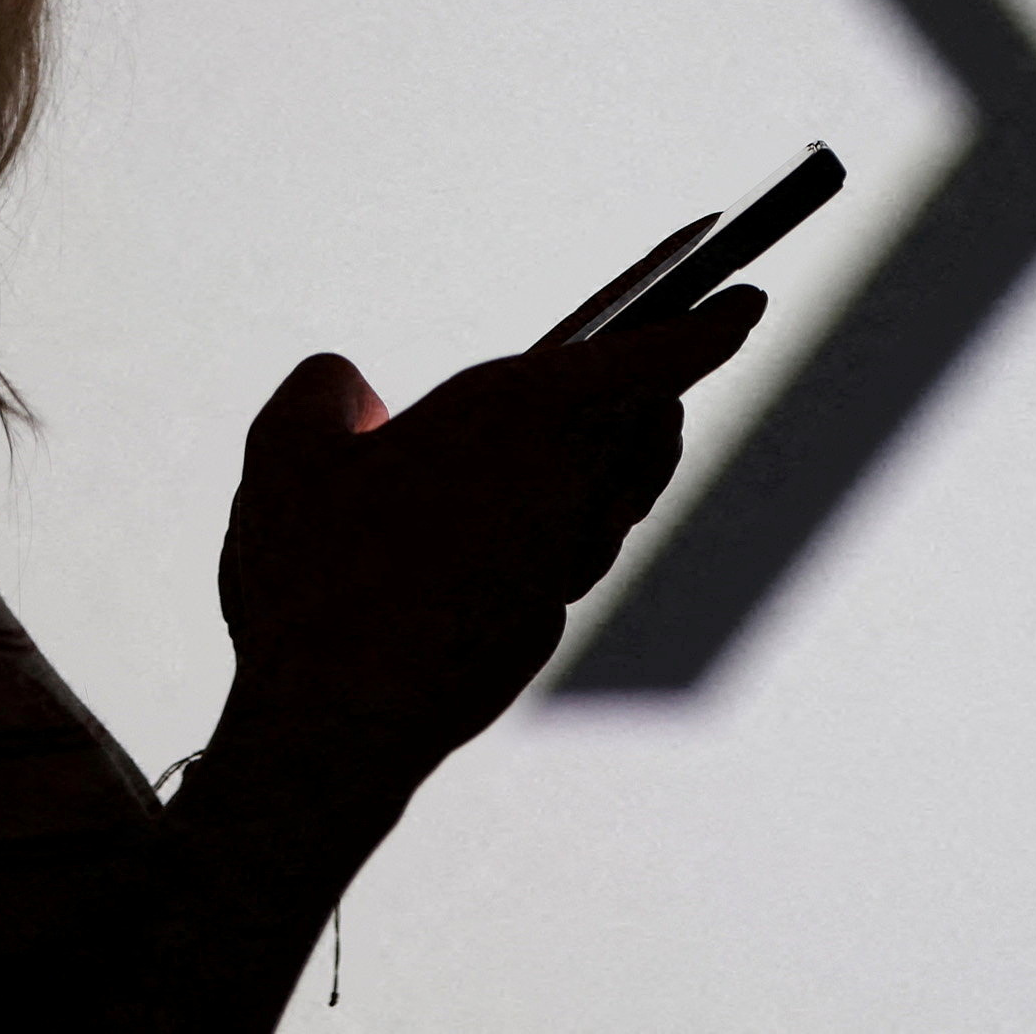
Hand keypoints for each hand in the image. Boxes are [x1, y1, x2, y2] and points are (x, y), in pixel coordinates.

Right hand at [214, 288, 764, 784]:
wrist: (333, 733)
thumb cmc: (311, 579)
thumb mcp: (286, 456)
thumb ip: (323, 396)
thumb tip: (351, 387)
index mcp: (527, 415)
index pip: (651, 357)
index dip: (707, 325)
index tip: (749, 302)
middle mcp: (570, 485)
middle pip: (644, 421)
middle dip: (655, 383)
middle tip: (659, 349)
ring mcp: (565, 563)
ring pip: (620, 491)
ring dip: (622, 453)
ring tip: (608, 423)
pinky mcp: (543, 624)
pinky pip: (573, 553)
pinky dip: (566, 522)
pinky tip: (521, 524)